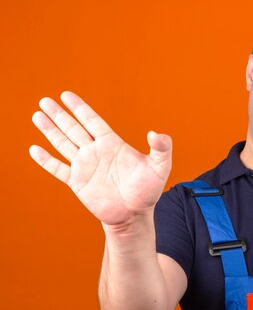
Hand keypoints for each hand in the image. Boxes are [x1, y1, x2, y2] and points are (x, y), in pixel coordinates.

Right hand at [29, 91, 171, 226]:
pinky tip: (34, 149)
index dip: (80, 108)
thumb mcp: (160, 167)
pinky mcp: (77, 183)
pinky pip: (59, 169)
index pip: (92, 121)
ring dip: (50, 131)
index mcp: (112, 144)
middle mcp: (95, 152)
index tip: (66, 95)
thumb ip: (161, 148)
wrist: (134, 214)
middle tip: (45, 100)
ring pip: (63, 144)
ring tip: (37, 115)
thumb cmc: (148, 190)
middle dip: (59, 115)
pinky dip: (46, 160)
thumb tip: (154, 133)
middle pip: (73, 129)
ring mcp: (85, 166)